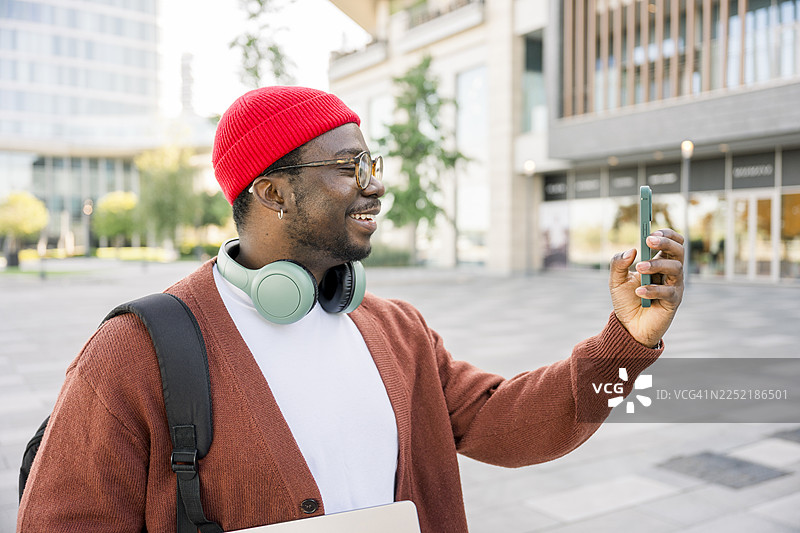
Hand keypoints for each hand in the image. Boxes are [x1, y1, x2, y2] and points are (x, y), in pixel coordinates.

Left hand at [609, 229, 684, 347]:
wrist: (628, 326)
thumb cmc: (626, 300)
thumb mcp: (616, 280)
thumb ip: (618, 263)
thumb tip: (631, 250)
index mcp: (659, 262)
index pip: (671, 242)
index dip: (666, 235)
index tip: (651, 231)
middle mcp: (670, 272)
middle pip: (678, 251)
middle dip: (666, 243)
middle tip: (648, 240)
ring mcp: (673, 286)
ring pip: (675, 268)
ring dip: (656, 265)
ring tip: (639, 268)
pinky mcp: (673, 302)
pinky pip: (668, 292)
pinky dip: (653, 289)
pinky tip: (639, 291)